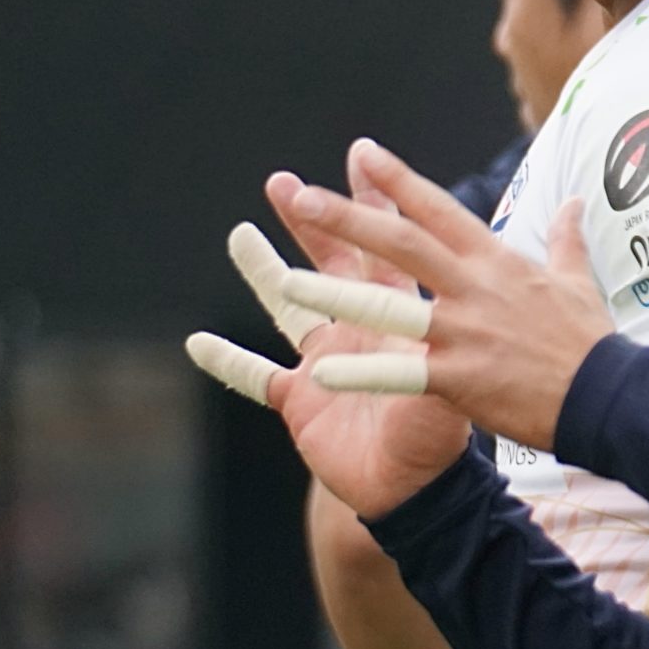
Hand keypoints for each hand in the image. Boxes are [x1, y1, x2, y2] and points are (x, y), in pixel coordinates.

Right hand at [185, 157, 473, 516]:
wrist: (417, 493)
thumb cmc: (441, 439)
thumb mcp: (446, 393)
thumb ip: (441, 357)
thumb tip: (452, 325)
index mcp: (399, 314)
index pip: (387, 246)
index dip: (373, 203)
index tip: (360, 155)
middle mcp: (359, 326)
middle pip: (330, 261)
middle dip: (309, 221)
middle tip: (284, 182)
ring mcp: (326, 359)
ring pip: (288, 304)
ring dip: (264, 271)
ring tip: (241, 234)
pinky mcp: (299, 399)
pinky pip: (256, 376)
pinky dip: (228, 360)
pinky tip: (197, 342)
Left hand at [268, 138, 612, 453]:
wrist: (609, 397)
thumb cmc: (591, 342)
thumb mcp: (576, 281)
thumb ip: (565, 238)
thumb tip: (575, 200)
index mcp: (495, 262)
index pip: (438, 209)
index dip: (397, 180)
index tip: (362, 152)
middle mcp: (473, 288)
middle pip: (401, 243)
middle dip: (347, 217)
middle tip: (300, 195)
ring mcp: (464, 331)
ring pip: (389, 305)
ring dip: (336, 292)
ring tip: (285, 280)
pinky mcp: (460, 378)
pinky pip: (400, 374)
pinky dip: (360, 374)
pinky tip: (318, 374)